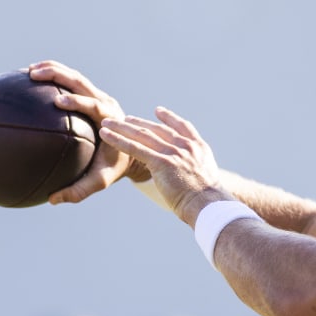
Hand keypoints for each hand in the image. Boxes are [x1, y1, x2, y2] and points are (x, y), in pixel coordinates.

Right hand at [26, 61, 148, 203]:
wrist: (131, 151)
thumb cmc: (114, 167)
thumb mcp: (100, 180)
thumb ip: (79, 190)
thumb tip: (52, 199)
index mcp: (111, 119)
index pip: (95, 105)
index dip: (78, 102)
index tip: (59, 101)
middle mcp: (106, 103)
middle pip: (82, 82)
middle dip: (59, 75)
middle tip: (35, 74)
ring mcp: (99, 96)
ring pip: (76, 77)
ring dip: (54, 70)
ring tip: (30, 71)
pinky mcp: (91, 95)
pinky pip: (72, 82)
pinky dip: (54, 76)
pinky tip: (31, 78)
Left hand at [98, 107, 225, 224]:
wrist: (209, 204)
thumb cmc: (208, 201)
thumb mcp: (207, 180)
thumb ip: (195, 172)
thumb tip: (192, 182)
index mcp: (199, 148)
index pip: (183, 127)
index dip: (169, 118)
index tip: (158, 111)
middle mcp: (186, 146)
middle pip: (158, 129)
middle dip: (139, 123)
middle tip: (125, 118)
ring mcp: (174, 153)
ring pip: (143, 135)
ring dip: (122, 127)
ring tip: (107, 123)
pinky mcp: (162, 162)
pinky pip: (135, 148)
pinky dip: (118, 140)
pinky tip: (106, 135)